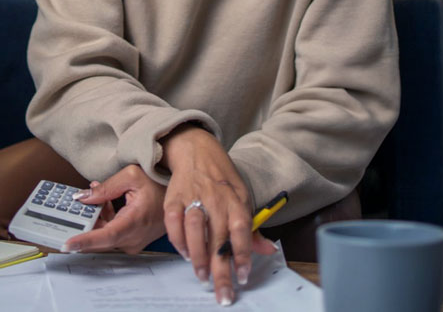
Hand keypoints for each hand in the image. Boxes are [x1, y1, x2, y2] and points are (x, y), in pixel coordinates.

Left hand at [61, 165, 167, 253]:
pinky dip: (104, 221)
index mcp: (135, 221)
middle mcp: (134, 237)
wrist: (178, 197)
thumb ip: (105, 188)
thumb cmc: (160, 184)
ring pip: (104, 237)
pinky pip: (111, 235)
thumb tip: (83, 198)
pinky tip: (103, 204)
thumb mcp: (132, 176)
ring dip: (95, 220)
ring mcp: (134, 242)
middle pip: (100, 238)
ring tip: (94, 197)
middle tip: (70, 212)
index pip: (106, 236)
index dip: (85, 241)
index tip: (67, 244)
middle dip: (83, 225)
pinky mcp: (133, 241)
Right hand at [160, 125, 276, 305]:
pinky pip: (174, 222)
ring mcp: (193, 198)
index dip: (243, 255)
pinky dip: (178, 240)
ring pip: (195, 229)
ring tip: (202, 275)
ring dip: (198, 255)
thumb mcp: (242, 199)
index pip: (242, 231)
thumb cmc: (222, 180)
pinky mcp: (174, 198)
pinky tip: (185, 254)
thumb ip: (252, 228)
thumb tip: (268, 250)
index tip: (242, 276)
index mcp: (236, 201)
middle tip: (222, 292)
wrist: (197, 151)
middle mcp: (216, 200)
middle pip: (218, 238)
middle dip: (220, 269)